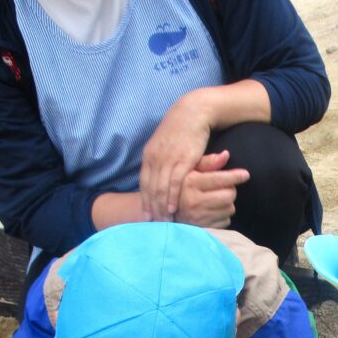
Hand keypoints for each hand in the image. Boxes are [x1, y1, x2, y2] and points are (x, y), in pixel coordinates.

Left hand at [140, 96, 211, 220]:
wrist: (194, 112)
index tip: (146, 216)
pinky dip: (172, 198)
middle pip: (150, 189)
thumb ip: (160, 160)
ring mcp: (168, 160)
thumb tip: (159, 175)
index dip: (144, 201)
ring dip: (161, 208)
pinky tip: (173, 209)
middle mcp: (155, 158)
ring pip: (161, 189)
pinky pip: (175, 183)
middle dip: (151, 209)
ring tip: (163, 222)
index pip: (143, 183)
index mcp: (149, 155)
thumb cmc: (182, 129)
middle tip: (153, 226)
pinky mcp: (183, 160)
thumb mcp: (165, 145)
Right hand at [174, 150, 249, 227]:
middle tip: (225, 187)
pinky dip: (223, 215)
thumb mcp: (189, 170)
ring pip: (229, 209)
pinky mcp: (203, 228)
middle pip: (228, 195)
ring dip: (228, 203)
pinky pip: (225, 222)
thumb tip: (226, 155)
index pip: (220, 179)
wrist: (164, 210)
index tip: (245, 174)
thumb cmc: (179, 185)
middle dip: (230, 190)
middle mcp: (194, 201)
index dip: (236, 176)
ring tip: (216, 199)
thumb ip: (208, 163)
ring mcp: (199, 217)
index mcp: (190, 183)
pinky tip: (213, 210)